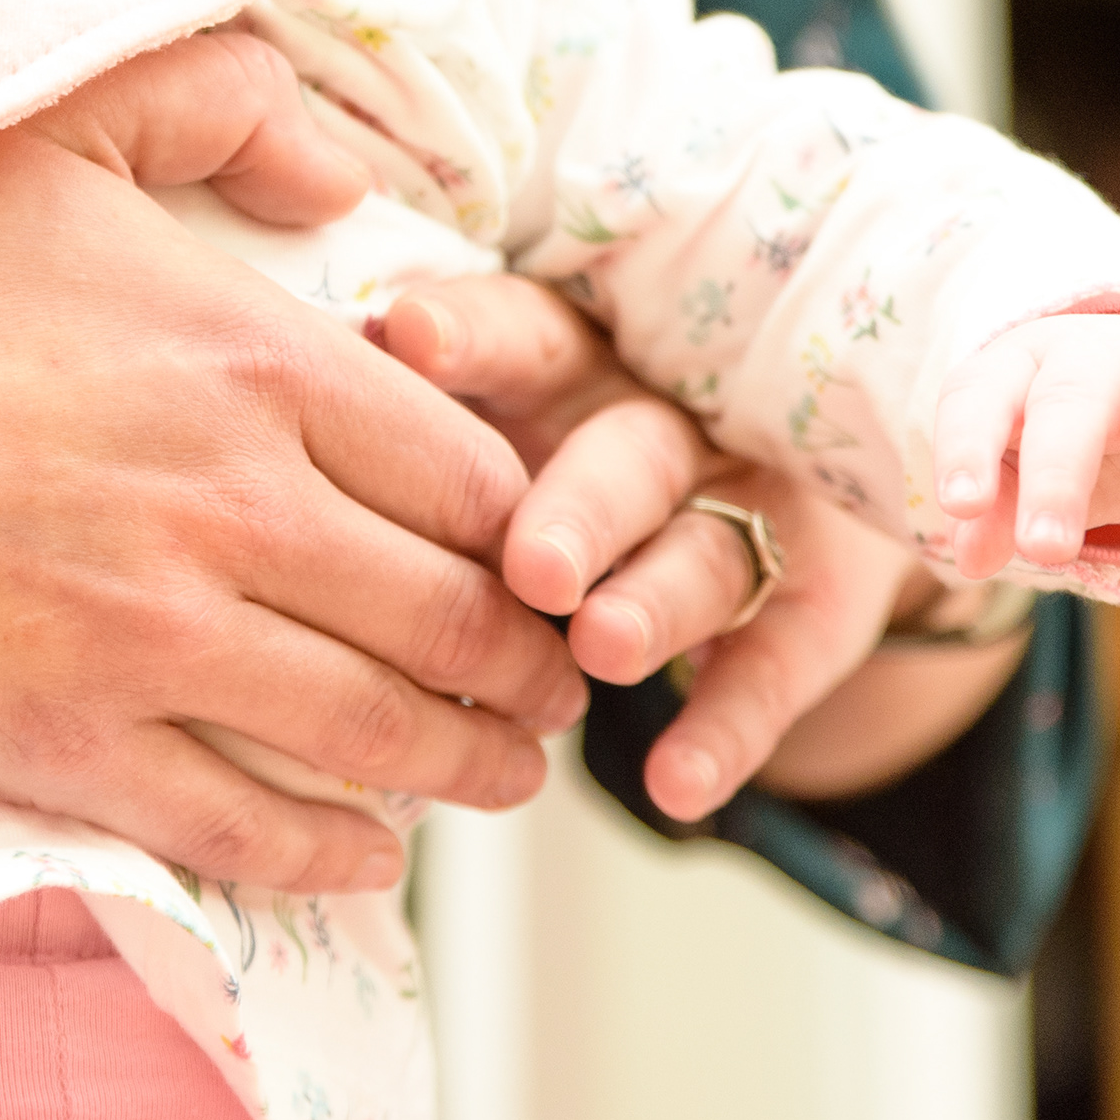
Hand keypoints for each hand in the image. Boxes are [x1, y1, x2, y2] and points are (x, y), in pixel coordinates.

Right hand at [0, 31, 575, 881]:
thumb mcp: (52, 110)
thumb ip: (229, 108)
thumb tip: (361, 176)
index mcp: (254, 355)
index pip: (480, 470)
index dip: (540, 520)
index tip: (546, 543)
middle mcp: (233, 506)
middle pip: (465, 621)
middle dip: (536, 662)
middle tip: (556, 676)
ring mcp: (152, 636)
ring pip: (386, 735)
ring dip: (471, 765)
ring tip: (493, 767)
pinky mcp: (64, 738)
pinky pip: (252, 827)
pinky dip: (336, 853)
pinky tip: (359, 847)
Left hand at [380, 274, 969, 819]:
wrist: (782, 485)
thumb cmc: (569, 448)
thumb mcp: (505, 406)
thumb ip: (418, 412)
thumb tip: (306, 385)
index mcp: (574, 363)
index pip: (526, 333)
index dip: (472, 334)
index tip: (409, 337)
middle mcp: (668, 422)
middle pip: (628, 456)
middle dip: (581, 508)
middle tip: (531, 568)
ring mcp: (754, 508)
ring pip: (708, 553)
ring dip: (656, 606)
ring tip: (602, 651)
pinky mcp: (813, 601)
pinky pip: (776, 667)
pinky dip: (727, 730)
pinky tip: (676, 786)